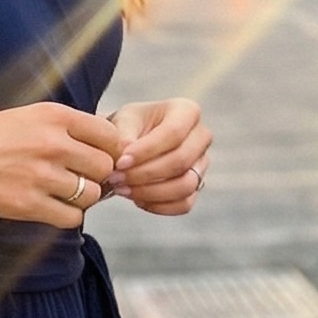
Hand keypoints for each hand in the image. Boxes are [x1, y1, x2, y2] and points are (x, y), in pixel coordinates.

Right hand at [0, 102, 125, 227]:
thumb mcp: (27, 116)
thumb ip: (63, 127)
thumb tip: (100, 143)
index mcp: (54, 116)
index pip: (108, 135)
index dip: (107, 149)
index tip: (95, 156)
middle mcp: (52, 144)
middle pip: (104, 166)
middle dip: (97, 175)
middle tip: (81, 178)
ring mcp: (41, 176)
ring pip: (91, 195)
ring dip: (83, 197)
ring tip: (63, 193)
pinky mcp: (29, 205)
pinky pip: (72, 218)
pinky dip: (68, 216)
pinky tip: (53, 207)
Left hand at [106, 99, 209, 214]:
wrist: (131, 144)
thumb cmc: (129, 127)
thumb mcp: (122, 121)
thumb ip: (122, 135)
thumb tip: (124, 154)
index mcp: (187, 111)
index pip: (173, 133)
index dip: (146, 151)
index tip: (120, 162)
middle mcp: (201, 137)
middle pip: (181, 161)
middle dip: (145, 174)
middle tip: (116, 178)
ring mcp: (201, 164)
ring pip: (185, 185)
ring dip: (150, 192)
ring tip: (122, 189)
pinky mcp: (196, 186)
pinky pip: (184, 204)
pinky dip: (158, 205)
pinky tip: (136, 199)